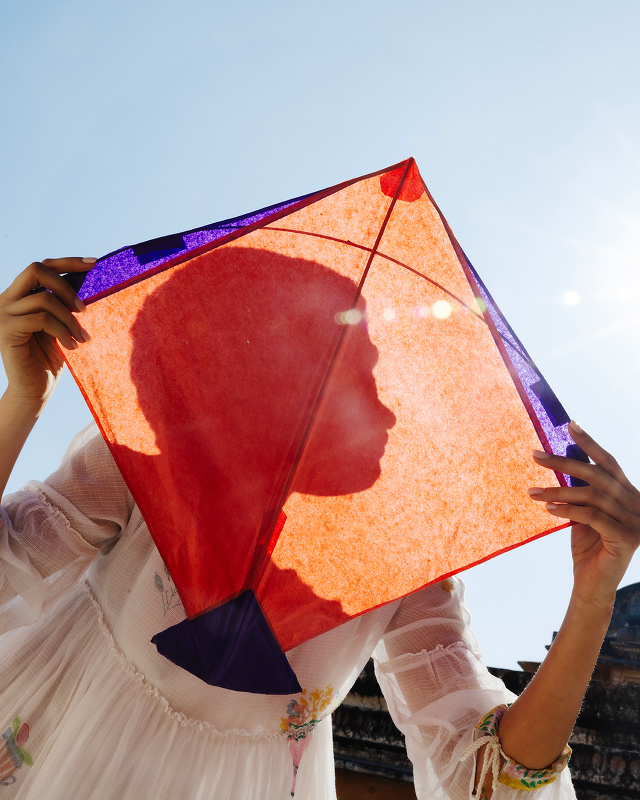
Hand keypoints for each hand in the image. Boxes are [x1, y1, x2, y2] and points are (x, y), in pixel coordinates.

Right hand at [0, 258, 93, 408]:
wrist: (35, 389)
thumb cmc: (50, 358)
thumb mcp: (60, 325)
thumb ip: (64, 304)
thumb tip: (89, 281)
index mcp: (20, 295)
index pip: (42, 267)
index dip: (68, 262)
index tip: (93, 263)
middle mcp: (7, 299)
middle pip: (37, 270)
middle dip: (66, 286)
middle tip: (84, 309)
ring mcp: (4, 314)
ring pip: (45, 299)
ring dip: (70, 319)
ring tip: (82, 338)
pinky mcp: (6, 330)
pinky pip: (41, 319)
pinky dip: (62, 331)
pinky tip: (72, 346)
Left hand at [529, 421, 639, 608]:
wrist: (594, 586)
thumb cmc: (587, 548)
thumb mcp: (583, 514)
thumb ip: (580, 491)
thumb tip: (560, 462)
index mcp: (629, 495)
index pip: (609, 463)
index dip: (590, 443)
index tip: (569, 426)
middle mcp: (636, 505)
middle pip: (597, 476)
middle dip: (564, 463)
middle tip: (534, 455)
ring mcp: (635, 522)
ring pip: (592, 496)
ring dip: (557, 491)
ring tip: (531, 492)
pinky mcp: (627, 539)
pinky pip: (593, 517)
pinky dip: (569, 510)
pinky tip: (548, 509)